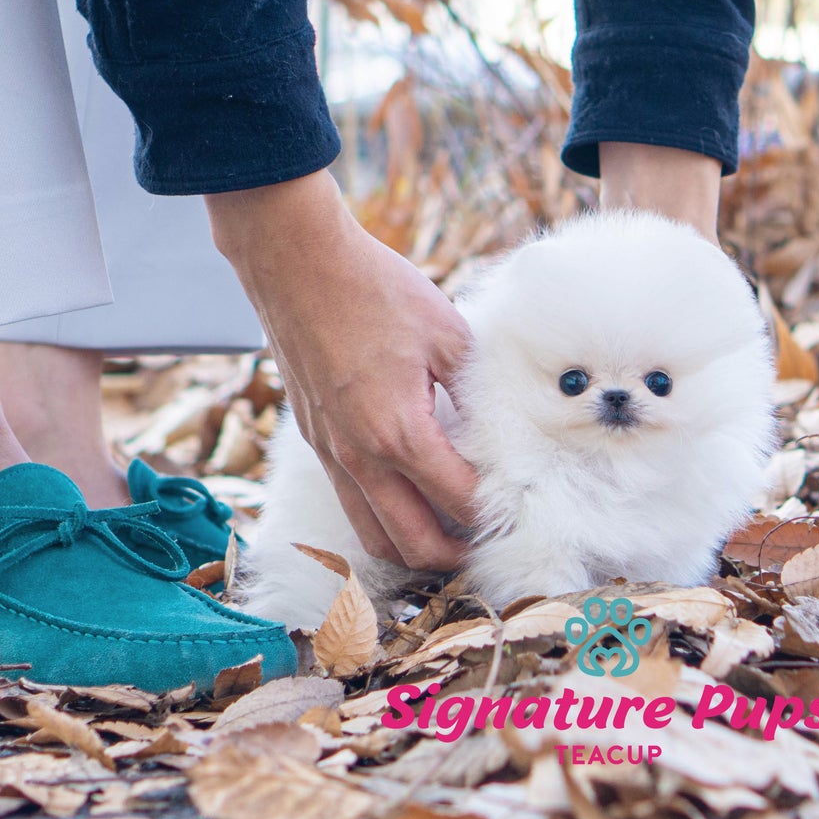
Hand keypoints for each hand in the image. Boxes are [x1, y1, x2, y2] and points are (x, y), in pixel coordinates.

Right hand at [208, 171, 476, 569]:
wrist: (295, 262)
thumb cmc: (373, 288)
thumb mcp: (447, 333)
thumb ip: (477, 393)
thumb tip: (503, 433)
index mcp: (399, 432)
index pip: (459, 502)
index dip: (495, 516)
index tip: (522, 513)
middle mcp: (359, 457)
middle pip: (412, 544)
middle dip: (454, 556)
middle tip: (489, 543)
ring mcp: (331, 454)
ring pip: (372, 535)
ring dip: (413, 545)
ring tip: (450, 534)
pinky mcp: (316, 442)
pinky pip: (350, 503)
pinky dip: (382, 518)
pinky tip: (411, 499)